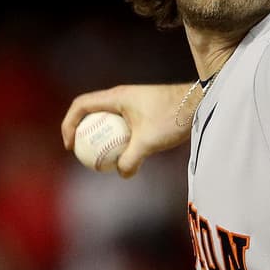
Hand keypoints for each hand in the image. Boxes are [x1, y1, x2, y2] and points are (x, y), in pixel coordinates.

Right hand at [60, 83, 198, 177]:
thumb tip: (121, 173)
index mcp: (116, 97)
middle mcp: (121, 97)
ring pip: (106, 120)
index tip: (71, 146)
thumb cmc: (173, 117)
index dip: (69, 124)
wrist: (199, 103)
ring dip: (100, 137)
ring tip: (100, 159)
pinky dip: (117, 139)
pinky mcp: (141, 111)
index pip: (80, 105)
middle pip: (90, 112)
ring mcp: (131, 103)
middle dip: (81, 133)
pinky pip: (121, 125)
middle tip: (81, 154)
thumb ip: (131, 159)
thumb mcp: (149, 141)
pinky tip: (123, 156)